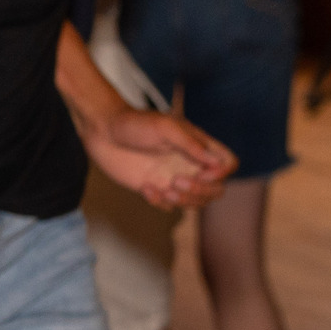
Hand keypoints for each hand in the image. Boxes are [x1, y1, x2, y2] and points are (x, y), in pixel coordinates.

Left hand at [77, 104, 234, 209]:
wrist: (102, 131)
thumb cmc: (134, 123)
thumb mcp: (165, 128)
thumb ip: (191, 145)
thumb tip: (216, 163)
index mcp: (198, 146)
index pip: (228, 164)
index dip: (222, 173)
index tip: (202, 172)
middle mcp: (189, 164)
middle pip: (216, 189)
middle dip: (201, 191)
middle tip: (176, 180)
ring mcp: (173, 178)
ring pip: (196, 202)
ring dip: (184, 201)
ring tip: (165, 188)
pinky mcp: (155, 188)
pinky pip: (168, 206)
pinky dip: (160, 203)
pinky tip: (145, 188)